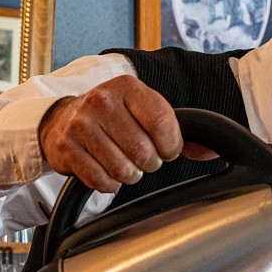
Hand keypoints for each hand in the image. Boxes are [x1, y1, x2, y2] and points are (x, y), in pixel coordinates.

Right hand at [37, 75, 213, 192]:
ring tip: (125, 166)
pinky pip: (100, 180)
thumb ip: (175, 128)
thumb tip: (210, 149)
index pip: (161, 122)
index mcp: (127, 87)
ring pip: (122, 169)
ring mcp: (80, 125)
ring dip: (129, 175)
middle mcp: (101, 101)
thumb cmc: (112, 117)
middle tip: (143, 159)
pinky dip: (109, 184)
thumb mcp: (142, 110)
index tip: (167, 150)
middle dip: (149, 163)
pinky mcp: (66, 148)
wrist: (61, 120)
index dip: (170, 146)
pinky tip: (107, 171)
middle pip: (142, 150)